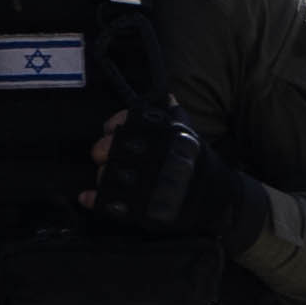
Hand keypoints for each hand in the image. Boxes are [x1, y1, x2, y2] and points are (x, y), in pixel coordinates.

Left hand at [82, 100, 264, 245]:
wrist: (218, 199)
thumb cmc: (199, 163)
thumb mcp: (188, 133)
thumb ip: (171, 115)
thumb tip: (166, 96)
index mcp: (161, 137)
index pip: (125, 123)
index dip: (113, 125)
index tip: (111, 130)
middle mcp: (150, 158)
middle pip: (107, 150)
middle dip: (102, 151)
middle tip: (105, 156)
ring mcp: (144, 185)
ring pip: (105, 176)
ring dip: (102, 176)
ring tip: (111, 178)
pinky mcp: (142, 208)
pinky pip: (109, 204)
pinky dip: (95, 201)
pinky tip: (88, 198)